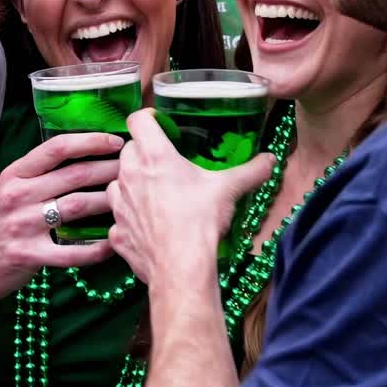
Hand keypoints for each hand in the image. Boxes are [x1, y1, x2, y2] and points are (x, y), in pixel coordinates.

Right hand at [0, 133, 122, 303]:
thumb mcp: (9, 190)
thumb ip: (39, 174)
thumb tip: (84, 154)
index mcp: (15, 175)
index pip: (56, 148)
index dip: (90, 141)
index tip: (115, 142)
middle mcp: (17, 196)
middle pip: (73, 175)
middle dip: (108, 169)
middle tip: (132, 169)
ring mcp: (22, 225)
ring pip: (76, 207)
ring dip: (107, 202)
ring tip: (129, 199)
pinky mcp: (28, 255)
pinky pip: (71, 251)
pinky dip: (96, 248)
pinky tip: (113, 243)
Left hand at [107, 109, 273, 285]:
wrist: (181, 268)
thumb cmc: (201, 221)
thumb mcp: (229, 190)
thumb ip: (251, 171)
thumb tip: (270, 159)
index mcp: (154, 156)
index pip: (138, 119)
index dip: (148, 118)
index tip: (161, 125)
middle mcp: (129, 175)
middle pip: (128, 150)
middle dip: (144, 153)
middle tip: (166, 164)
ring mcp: (118, 205)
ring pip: (117, 182)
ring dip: (132, 184)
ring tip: (155, 195)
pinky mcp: (116, 232)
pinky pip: (119, 218)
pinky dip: (130, 219)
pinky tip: (148, 226)